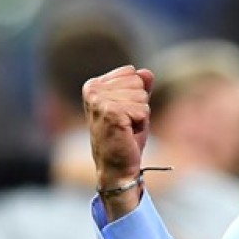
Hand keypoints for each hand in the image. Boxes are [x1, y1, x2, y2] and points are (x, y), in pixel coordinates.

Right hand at [82, 65, 154, 214]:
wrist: (116, 166)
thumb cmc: (125, 137)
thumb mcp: (134, 106)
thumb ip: (140, 87)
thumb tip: (146, 72)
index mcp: (94, 85)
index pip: (131, 72)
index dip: (135, 94)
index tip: (123, 112)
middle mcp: (92, 89)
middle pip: (138, 82)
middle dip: (139, 104)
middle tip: (126, 123)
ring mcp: (99, 101)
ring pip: (142, 96)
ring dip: (139, 115)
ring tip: (126, 128)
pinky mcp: (110, 113)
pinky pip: (143, 110)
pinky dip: (141, 123)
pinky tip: (127, 133)